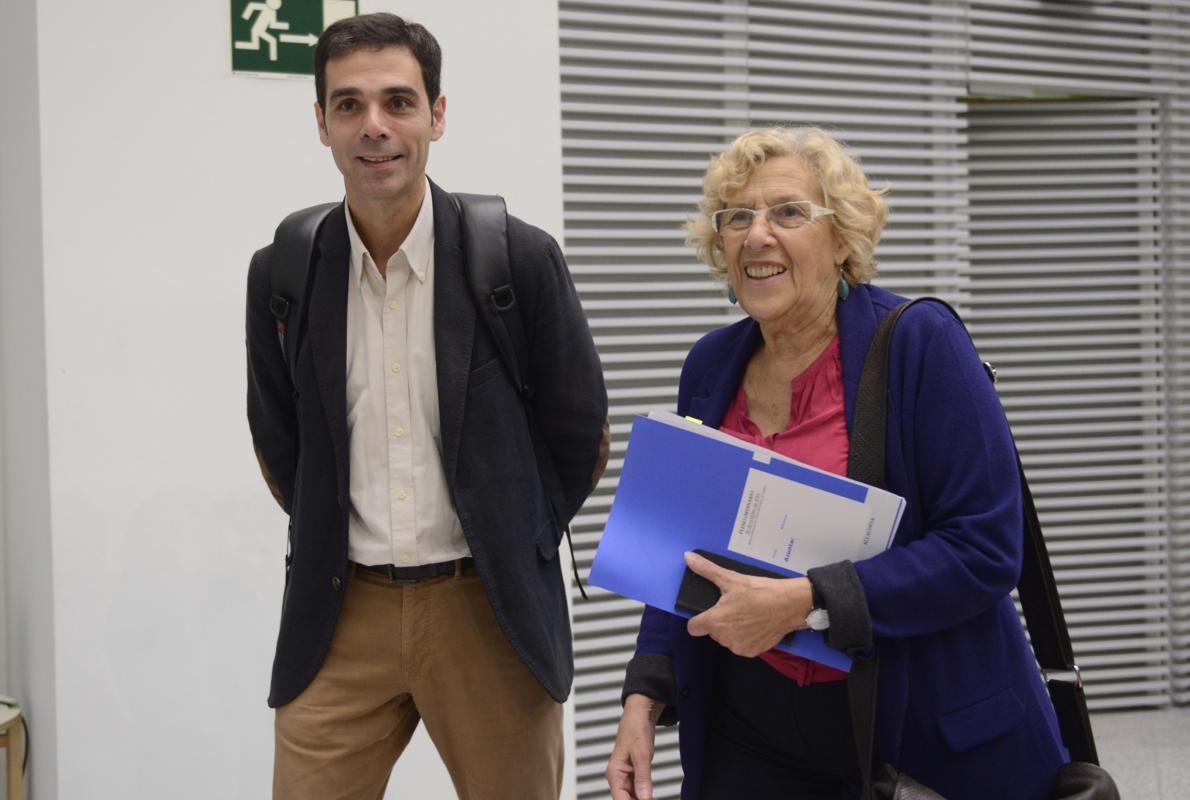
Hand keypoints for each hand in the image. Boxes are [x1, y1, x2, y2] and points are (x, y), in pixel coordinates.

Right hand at [606, 694, 662, 799]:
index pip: (620, 799)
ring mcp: (626, 776)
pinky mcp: (634, 774)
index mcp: (614, 773)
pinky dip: (645, 795)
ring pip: (633, 797)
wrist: (640, 716)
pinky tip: (652, 796)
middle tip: (653, 799)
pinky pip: (638, 790)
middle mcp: (618, 777)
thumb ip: (643, 778)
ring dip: (643, 799)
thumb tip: (645, 798)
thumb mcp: (642, 755)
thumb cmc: (636, 730)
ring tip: (654, 797)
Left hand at [684, 551, 811, 656]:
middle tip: (735, 608)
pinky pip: (742, 645)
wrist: (790, 604)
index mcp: (715, 621)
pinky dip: (747, 638)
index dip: (698, 620)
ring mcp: (738, 647)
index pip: (693, 628)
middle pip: (713, 631)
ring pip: (728, 639)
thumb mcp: (731, 578)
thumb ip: (706, 569)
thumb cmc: (759, 591)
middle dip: (721, 621)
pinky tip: (756, 625)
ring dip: (734, 630)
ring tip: (747, 615)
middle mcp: (724, 638)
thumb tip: (688, 557)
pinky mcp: (752, 652)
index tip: (707, 613)